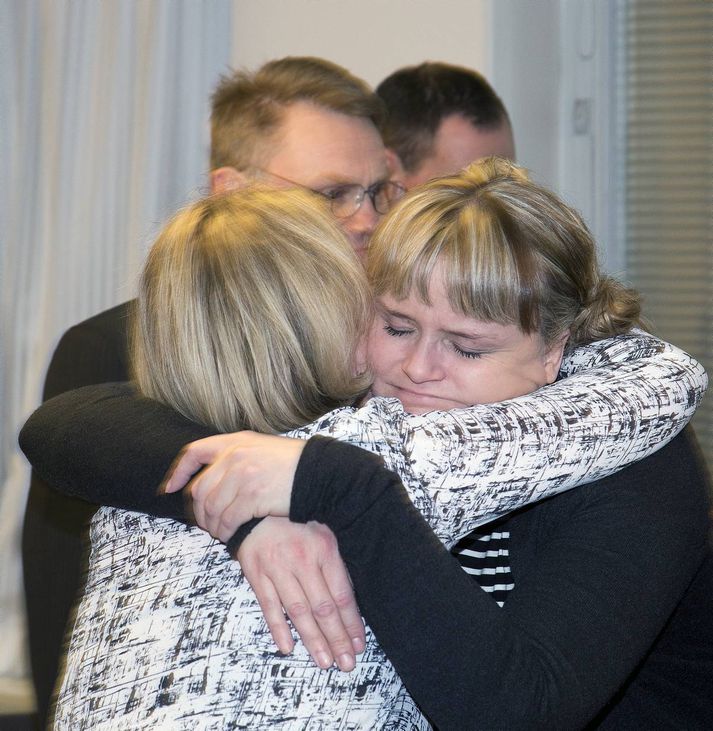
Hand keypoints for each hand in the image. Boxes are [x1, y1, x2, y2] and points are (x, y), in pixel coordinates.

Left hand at [163, 431, 305, 540]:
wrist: (320, 473)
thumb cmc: (295, 466)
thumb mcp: (263, 449)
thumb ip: (238, 457)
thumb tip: (215, 478)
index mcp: (236, 441)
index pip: (195, 452)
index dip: (179, 472)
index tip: (170, 488)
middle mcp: (235, 455)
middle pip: (200, 488)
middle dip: (198, 511)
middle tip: (206, 525)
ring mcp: (243, 474)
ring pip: (211, 508)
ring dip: (213, 526)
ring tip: (222, 533)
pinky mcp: (252, 495)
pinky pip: (228, 520)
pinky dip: (226, 532)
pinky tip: (232, 536)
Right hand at [237, 517, 365, 671]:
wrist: (257, 507)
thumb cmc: (296, 520)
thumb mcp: (324, 532)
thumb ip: (335, 563)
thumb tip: (349, 600)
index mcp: (324, 550)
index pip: (342, 594)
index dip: (351, 622)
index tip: (359, 644)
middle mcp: (302, 561)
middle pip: (322, 607)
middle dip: (336, 639)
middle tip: (346, 663)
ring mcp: (277, 568)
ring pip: (298, 611)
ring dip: (312, 639)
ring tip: (325, 661)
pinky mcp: (256, 574)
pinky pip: (269, 606)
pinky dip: (278, 628)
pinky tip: (288, 647)